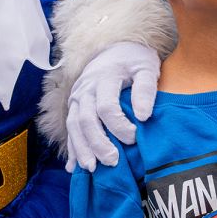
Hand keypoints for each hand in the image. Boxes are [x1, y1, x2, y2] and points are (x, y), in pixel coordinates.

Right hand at [64, 42, 160, 170]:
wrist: (115, 48)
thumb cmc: (135, 60)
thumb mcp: (146, 67)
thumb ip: (146, 89)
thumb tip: (144, 116)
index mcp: (104, 77)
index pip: (107, 107)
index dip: (119, 126)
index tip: (134, 138)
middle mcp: (85, 88)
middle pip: (86, 120)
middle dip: (98, 143)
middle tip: (113, 162)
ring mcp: (76, 97)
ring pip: (73, 126)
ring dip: (82, 149)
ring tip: (92, 168)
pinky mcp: (74, 105)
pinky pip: (69, 129)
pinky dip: (72, 148)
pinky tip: (74, 167)